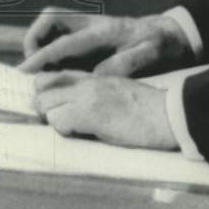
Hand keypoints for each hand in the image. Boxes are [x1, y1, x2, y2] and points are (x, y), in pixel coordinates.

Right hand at [19, 8, 193, 75]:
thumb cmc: (165, 46)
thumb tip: (95, 75)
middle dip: (34, 41)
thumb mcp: (152, 56)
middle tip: (33, 69)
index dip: (42, 57)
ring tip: (45, 73)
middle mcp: (94, 24)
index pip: (65, 42)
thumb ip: (124, 64)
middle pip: (51, 19)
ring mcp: (91, 28)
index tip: (26, 72)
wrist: (176, 34)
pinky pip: (63, 36)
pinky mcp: (92, 35)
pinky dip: (53, 50)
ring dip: (41, 45)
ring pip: (53, 25)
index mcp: (106, 31)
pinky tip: (60, 71)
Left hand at [33, 71, 178, 149]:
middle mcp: (87, 82)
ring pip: (45, 106)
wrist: (166, 114)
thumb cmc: (147, 110)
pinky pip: (58, 121)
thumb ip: (94, 94)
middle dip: (46, 108)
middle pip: (41, 89)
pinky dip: (65, 130)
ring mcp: (87, 95)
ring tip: (75, 128)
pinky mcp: (89, 112)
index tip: (50, 106)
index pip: (52, 76)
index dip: (45, 92)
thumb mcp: (118, 92)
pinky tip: (83, 133)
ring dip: (55, 120)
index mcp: (95, 76)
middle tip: (62, 121)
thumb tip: (71, 110)